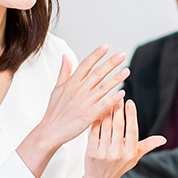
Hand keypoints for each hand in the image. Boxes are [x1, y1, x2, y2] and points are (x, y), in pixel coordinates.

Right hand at [19, 45, 128, 177]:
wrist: (51, 130)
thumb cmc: (54, 111)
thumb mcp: (57, 88)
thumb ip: (64, 71)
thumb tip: (66, 56)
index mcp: (71, 83)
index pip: (85, 64)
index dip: (96, 55)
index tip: (105, 47)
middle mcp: (79, 91)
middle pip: (97, 73)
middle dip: (110, 63)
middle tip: (122, 55)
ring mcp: (85, 102)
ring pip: (103, 87)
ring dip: (116, 78)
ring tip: (126, 71)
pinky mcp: (89, 115)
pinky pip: (104, 104)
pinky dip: (113, 98)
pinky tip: (122, 93)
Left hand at [76, 99, 164, 177]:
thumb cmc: (119, 165)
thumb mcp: (134, 157)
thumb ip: (146, 145)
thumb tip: (163, 139)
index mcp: (130, 153)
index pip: (132, 130)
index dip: (131, 115)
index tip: (129, 102)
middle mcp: (118, 153)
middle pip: (118, 126)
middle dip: (118, 109)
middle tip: (117, 96)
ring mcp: (104, 153)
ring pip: (105, 127)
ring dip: (107, 112)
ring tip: (107, 100)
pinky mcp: (91, 152)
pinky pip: (94, 132)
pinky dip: (96, 120)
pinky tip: (97, 111)